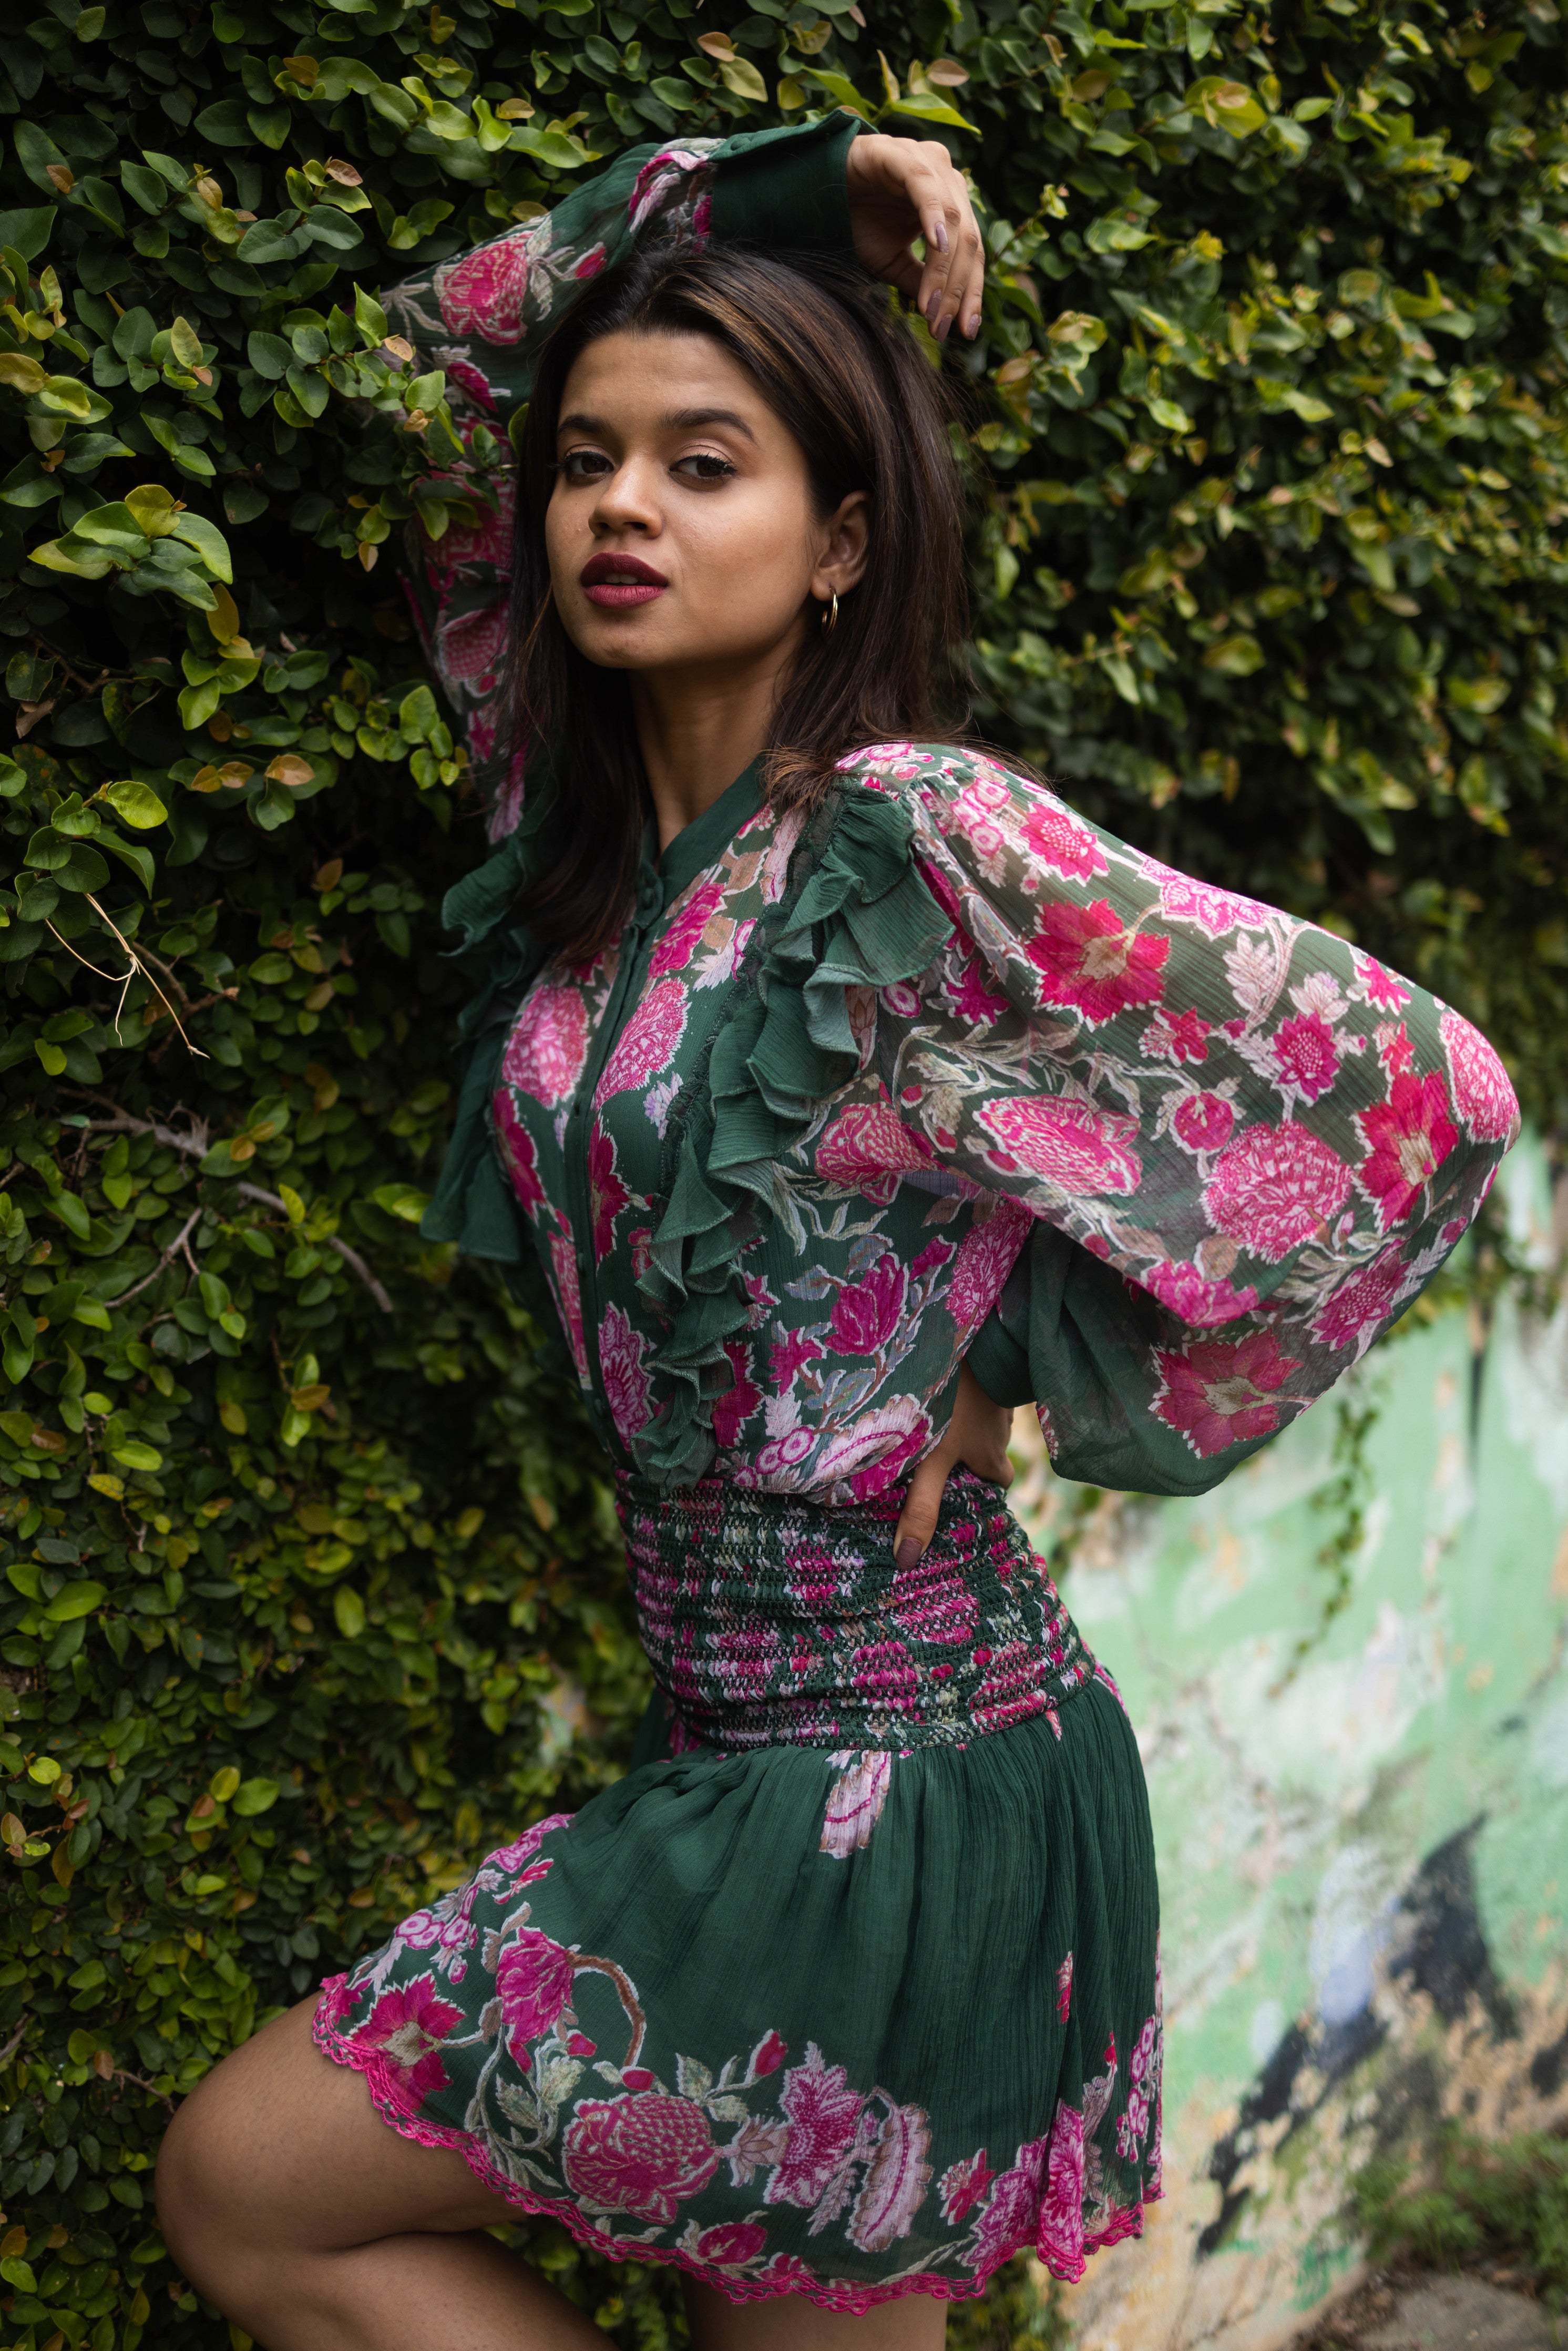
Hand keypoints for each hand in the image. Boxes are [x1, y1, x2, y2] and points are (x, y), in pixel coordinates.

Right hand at [845, 132, 985, 342]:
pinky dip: (933, 217)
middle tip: (941, 327)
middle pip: (968, 241)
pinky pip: (925, 187)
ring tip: (931, 307)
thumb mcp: (892, 261)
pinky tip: (936, 246)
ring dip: (943, 269)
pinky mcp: (904, 154)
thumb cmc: (859, 220)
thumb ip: (921, 281)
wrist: (818, 186)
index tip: (965, 332)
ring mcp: (930, 163)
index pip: (973, 254)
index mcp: (952, 205)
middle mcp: (949, 181)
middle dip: (957, 290)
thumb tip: (943, 317)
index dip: (970, 294)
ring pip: (952, 221)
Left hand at [893, 1360, 1013, 1568]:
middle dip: (970, 1454)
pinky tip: (936, 1387)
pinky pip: (976, 1389)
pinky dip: (960, 1393)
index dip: (983, 1490)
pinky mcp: (986, 1371)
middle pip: (988, 1451)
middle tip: (941, 1455)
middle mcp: (1001, 1432)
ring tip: (930, 1421)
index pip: (998, 1484)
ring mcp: (996, 1398)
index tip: (964, 1492)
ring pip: (981, 1419)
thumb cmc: (956, 1408)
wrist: (980, 1344)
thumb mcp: (934, 1460)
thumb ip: (921, 1505)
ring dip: (962, 1421)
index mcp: (993, 1458)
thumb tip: (906, 1560)